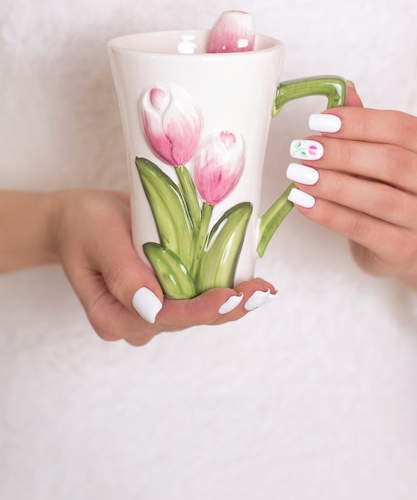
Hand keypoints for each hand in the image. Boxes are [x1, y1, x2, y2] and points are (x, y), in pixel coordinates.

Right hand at [52, 189, 275, 344]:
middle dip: (227, 306)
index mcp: (113, 316)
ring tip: (264, 289)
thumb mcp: (98, 239)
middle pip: (188, 319)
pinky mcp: (165, 293)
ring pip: (197, 309)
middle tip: (263, 292)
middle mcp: (136, 320)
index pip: (165, 318)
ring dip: (231, 300)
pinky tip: (249, 279)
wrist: (78, 218)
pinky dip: (222, 286)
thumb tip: (154, 306)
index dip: (201, 309)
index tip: (231, 296)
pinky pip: (196, 293)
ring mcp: (152, 309)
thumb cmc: (82, 224)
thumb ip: (122, 274)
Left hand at [286, 86, 416, 288]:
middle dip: (341, 153)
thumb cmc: (391, 194)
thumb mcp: (382, 157)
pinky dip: (328, 213)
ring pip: (377, 197)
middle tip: (303, 149)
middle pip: (390, 162)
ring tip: (298, 174)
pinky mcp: (401, 248)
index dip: (359, 122)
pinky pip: (361, 228)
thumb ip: (368, 128)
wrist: (404, 246)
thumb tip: (346, 91)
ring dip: (331, 184)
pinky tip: (303, 202)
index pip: (400, 129)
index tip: (320, 122)